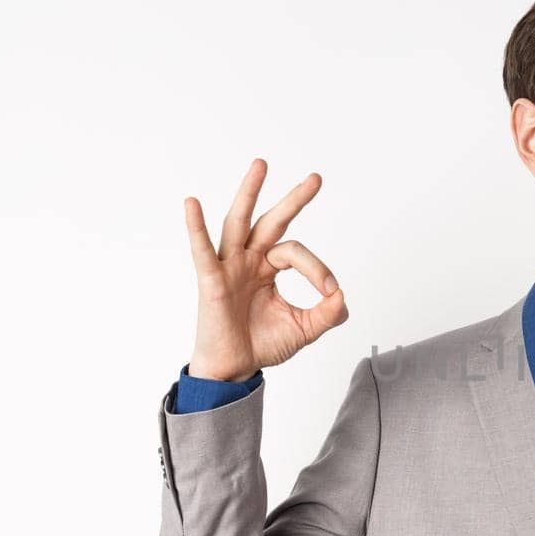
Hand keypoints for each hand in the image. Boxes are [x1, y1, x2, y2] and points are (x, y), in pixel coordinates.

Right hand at [184, 158, 348, 380]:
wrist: (235, 370)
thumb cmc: (262, 345)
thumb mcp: (304, 328)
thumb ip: (327, 313)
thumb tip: (342, 296)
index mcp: (268, 268)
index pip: (297, 253)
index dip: (318, 269)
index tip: (332, 292)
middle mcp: (249, 261)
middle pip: (271, 222)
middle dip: (293, 200)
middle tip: (316, 179)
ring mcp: (229, 267)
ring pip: (238, 223)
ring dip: (249, 193)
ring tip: (261, 165)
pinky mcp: (211, 281)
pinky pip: (202, 250)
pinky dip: (196, 227)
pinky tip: (192, 203)